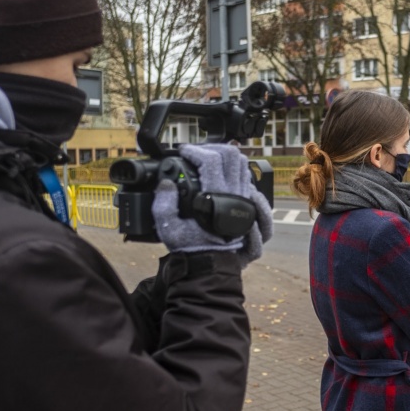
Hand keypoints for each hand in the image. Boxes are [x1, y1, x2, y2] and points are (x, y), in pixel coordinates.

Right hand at [152, 144, 271, 262]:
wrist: (211, 263)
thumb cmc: (191, 247)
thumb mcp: (169, 227)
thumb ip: (163, 203)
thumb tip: (165, 183)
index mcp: (215, 196)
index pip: (210, 159)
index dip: (194, 151)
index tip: (183, 152)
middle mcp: (233, 193)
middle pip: (231, 154)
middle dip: (213, 147)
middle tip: (197, 151)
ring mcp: (243, 197)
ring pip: (242, 163)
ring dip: (225, 156)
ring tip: (208, 158)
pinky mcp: (246, 203)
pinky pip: (246, 176)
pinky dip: (233, 169)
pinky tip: (219, 174)